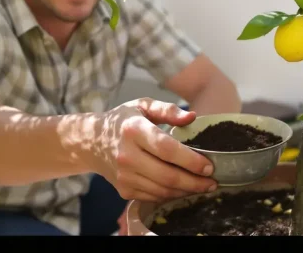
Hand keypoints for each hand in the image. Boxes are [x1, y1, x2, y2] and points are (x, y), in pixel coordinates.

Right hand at [91, 98, 216, 202]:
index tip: (209, 166)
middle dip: (195, 182)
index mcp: (134, 130)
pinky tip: (183, 190)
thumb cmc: (123, 120)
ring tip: (203, 187)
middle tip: (212, 182)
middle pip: (167, 175)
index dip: (191, 160)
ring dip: (186, 192)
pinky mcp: (123, 189)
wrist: (90, 141)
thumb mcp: (143, 105)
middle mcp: (127, 155)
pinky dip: (171, 196)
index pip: (167, 149)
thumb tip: (192, 117)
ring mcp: (124, 175)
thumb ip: (168, 110)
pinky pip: (153, 197)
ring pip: (162, 190)